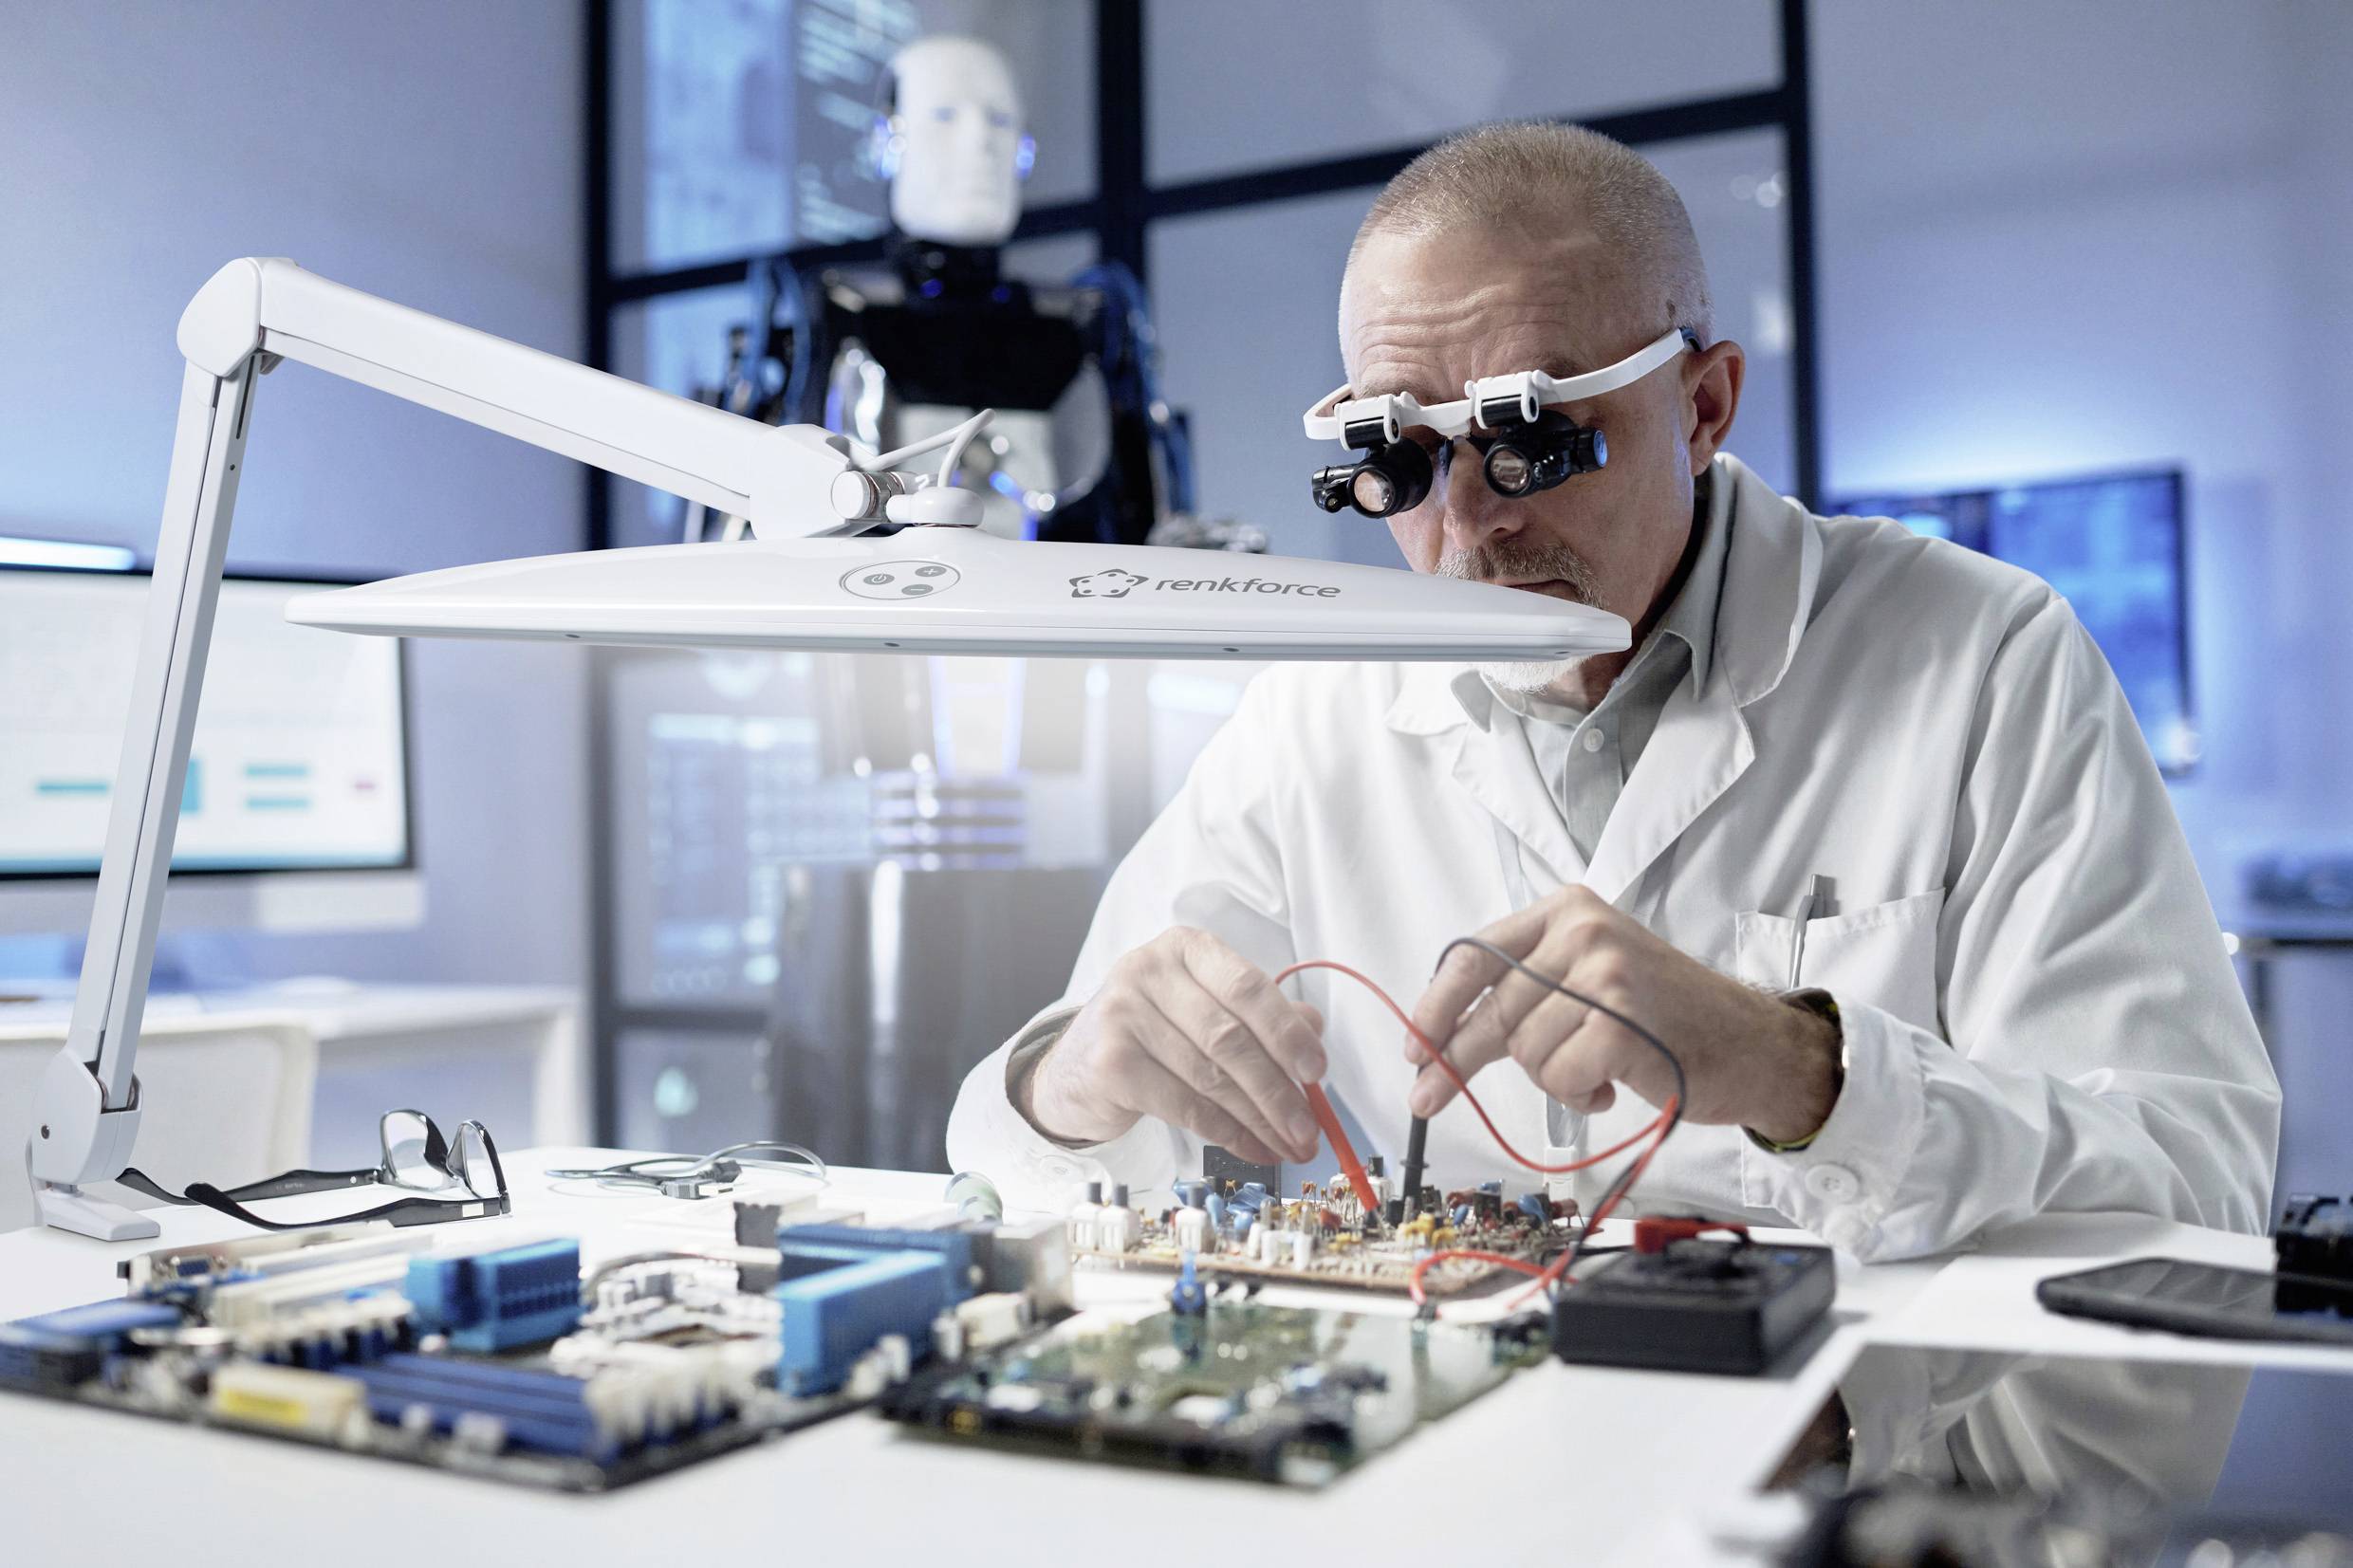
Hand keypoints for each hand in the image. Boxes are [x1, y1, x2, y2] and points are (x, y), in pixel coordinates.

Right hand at [1028, 927, 1327, 1162]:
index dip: (1287, 1031)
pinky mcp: (1112, 1064)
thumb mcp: (1208, 1009)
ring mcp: (1123, 1015)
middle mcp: (1149, 971)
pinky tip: (1252, 1148)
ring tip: (1289, 1145)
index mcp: (1185, 948)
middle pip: (1230, 1038)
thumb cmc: (1156, 1032)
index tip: (1317, 1070)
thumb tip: (1314, 1032)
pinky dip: (1227, 1134)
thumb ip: (1261, 1014)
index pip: (1247, 986)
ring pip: (1211, 1077)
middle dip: (1278, 1090)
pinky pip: (1186, 1107)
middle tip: (1309, 1128)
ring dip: (1259, 1120)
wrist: (1078, 1066)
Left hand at [1405, 887, 1837, 1142]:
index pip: (1475, 955)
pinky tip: (1611, 1085)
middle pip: (1492, 1009)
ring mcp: (1605, 974)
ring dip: (1553, 1078)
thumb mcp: (1593, 979)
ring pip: (1526, 1050)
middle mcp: (1584, 931)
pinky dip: (1579, 1094)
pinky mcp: (1622, 1022)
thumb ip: (1528, 991)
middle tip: (1427, 1097)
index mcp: (1568, 911)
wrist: (1755, 1046)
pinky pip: (1560, 1077)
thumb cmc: (1669, 1018)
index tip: (1413, 1043)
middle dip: (1456, 1060)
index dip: (1435, 1004)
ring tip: (1597, 1070)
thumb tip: (1441, 1039)